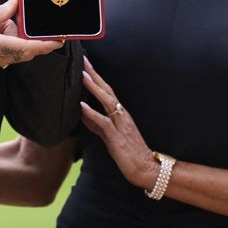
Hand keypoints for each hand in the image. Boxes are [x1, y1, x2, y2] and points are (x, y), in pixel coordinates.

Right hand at [0, 0, 63, 85]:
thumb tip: (14, 5)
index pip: (28, 48)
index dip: (46, 45)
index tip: (61, 40)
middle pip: (23, 47)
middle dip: (22, 31)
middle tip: (12, 14)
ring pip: (12, 48)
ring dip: (9, 34)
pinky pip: (2, 52)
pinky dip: (0, 38)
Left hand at [79, 56, 158, 190]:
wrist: (145, 168)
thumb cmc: (128, 153)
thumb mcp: (109, 136)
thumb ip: (97, 124)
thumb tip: (83, 113)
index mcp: (120, 113)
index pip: (106, 90)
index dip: (96, 76)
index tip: (86, 63)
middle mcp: (121, 115)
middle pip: (107, 90)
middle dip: (95, 74)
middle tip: (83, 59)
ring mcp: (120, 124)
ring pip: (107, 101)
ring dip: (94, 88)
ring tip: (83, 75)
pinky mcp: (117, 137)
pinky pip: (104, 122)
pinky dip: (92, 113)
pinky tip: (82, 106)